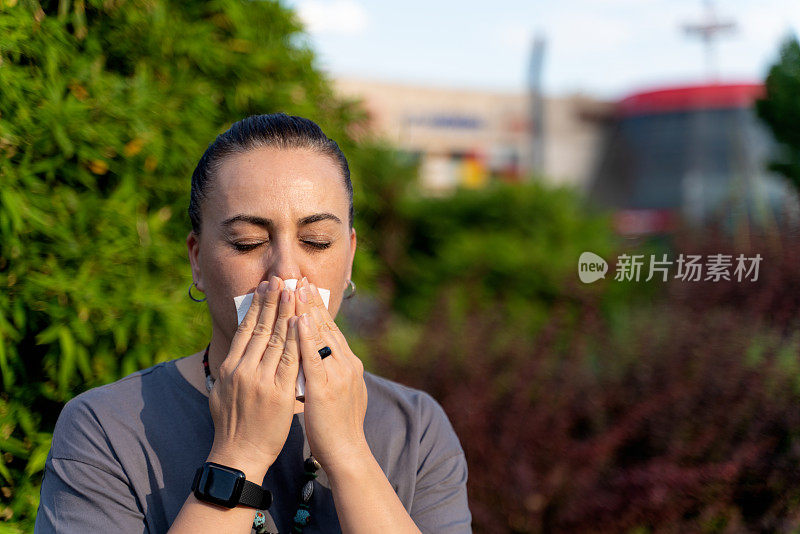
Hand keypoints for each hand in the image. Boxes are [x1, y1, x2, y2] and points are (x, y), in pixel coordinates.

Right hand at [207, 276, 298, 479]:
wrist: (239, 455)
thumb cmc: (231, 426)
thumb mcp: (221, 393)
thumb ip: (229, 370)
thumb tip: (232, 352)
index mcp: (229, 367)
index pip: (246, 329)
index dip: (257, 306)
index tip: (266, 287)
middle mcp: (243, 369)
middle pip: (261, 327)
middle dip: (273, 301)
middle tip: (282, 278)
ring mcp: (260, 380)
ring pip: (277, 338)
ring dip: (287, 312)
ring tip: (294, 290)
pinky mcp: (278, 392)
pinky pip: (291, 360)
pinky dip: (297, 338)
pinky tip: (302, 321)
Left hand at [294, 277, 368, 471]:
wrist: (347, 452)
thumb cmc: (337, 426)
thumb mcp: (337, 391)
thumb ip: (328, 372)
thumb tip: (317, 358)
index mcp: (348, 364)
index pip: (330, 329)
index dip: (316, 308)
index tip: (305, 288)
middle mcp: (346, 364)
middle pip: (326, 326)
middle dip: (311, 302)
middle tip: (299, 278)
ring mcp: (338, 374)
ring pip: (320, 335)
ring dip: (307, 310)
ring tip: (295, 289)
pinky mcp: (325, 387)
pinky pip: (313, 357)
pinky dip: (306, 337)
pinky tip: (297, 320)